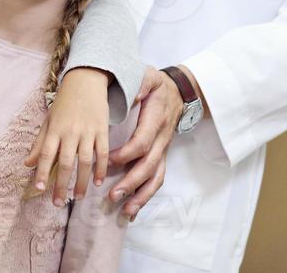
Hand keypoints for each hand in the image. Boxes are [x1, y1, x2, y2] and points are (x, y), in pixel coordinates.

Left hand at [24, 68, 109, 206]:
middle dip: (61, 184)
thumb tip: (28, 164)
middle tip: (57, 203)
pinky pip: (103, 154)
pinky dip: (101, 169)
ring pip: (85, 162)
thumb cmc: (64, 102)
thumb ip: (39, 143)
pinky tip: (98, 182)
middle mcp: (70, 131)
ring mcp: (88, 132)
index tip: (40, 189)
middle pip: (66, 163)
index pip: (47, 154)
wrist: (86, 80)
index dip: (43, 172)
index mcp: (54, 129)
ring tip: (77, 197)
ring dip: (82, 182)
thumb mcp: (48, 119)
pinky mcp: (103, 131)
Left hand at [107, 66, 181, 218]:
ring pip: (155, 178)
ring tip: (124, 210)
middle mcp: (161, 139)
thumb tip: (131, 94)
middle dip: (131, 182)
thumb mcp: (149, 76)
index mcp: (155, 120)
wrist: (180, 92)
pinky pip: (157, 179)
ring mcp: (163, 150)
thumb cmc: (158, 85)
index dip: (125, 155)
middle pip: (149, 166)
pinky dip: (146, 196)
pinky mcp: (161, 156)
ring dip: (141, 195)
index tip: (106, 161)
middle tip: (112, 195)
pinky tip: (132, 209)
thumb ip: (140, 83)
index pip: (142, 143)